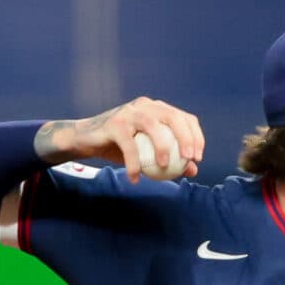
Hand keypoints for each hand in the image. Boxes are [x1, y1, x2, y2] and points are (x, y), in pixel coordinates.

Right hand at [36, 98, 204, 181]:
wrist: (86, 140)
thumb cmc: (120, 147)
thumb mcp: (146, 153)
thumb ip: (170, 159)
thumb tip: (193, 169)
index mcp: (156, 109)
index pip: (183, 117)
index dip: (195, 135)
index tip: (198, 156)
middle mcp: (145, 105)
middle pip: (172, 116)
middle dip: (186, 136)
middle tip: (189, 158)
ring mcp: (128, 112)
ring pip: (152, 125)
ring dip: (162, 146)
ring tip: (165, 167)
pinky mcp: (114, 123)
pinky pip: (129, 145)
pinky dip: (133, 163)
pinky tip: (136, 178)